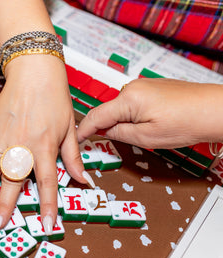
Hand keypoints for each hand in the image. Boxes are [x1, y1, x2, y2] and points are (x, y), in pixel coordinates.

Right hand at [0, 55, 93, 233]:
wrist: (33, 71)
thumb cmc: (55, 99)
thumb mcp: (70, 128)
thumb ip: (74, 157)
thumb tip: (84, 181)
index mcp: (45, 147)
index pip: (47, 183)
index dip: (48, 206)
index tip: (46, 226)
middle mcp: (22, 146)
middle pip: (12, 182)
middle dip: (4, 207)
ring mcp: (4, 139)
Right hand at [77, 78, 222, 148]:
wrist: (214, 110)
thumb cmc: (187, 121)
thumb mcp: (146, 137)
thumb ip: (119, 134)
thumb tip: (103, 132)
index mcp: (128, 99)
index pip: (95, 116)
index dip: (83, 130)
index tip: (75, 139)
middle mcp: (133, 88)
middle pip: (106, 111)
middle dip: (102, 127)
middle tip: (102, 144)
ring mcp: (142, 86)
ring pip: (119, 108)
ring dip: (118, 122)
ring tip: (133, 136)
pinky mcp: (151, 88)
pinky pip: (130, 103)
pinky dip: (129, 116)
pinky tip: (141, 126)